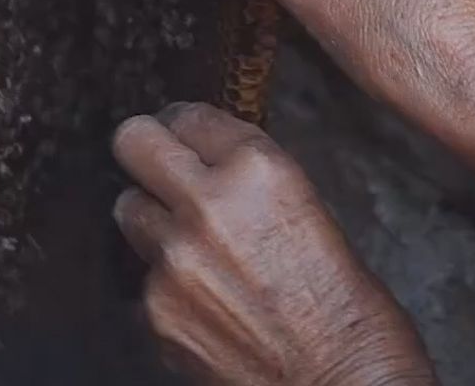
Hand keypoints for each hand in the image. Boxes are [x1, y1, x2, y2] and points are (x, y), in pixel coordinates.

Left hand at [112, 103, 435, 385]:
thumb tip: (206, 160)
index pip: (189, 116)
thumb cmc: (345, 305)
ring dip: (154, 221)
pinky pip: (142, 277)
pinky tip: (207, 302)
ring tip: (195, 248)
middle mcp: (208, 205)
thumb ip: (249, 178)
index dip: (186, 127)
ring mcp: (174, 260)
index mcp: (258, 169)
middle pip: (133, 142)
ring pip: (129, 211)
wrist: (343, 383)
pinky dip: (165, 284)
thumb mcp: (307, 207)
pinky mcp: (155, 310)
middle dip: (146, 152)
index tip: (184, 137)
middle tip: (160, 168)